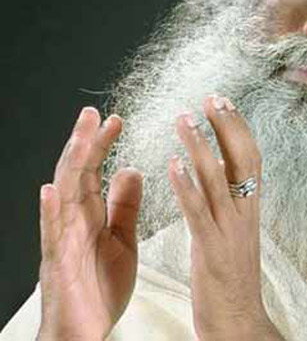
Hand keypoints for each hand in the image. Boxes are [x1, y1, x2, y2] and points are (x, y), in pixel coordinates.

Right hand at [37, 107, 142, 340]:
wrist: (87, 332)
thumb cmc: (101, 288)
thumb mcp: (122, 239)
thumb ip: (125, 206)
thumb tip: (130, 169)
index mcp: (91, 216)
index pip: (94, 171)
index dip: (103, 145)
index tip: (116, 120)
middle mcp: (73, 222)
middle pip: (76, 175)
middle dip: (84, 143)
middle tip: (93, 113)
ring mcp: (62, 241)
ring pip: (63, 196)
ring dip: (70, 165)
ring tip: (80, 137)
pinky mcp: (58, 264)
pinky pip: (52, 235)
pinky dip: (50, 212)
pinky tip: (51, 191)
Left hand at [168, 95, 282, 340]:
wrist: (240, 320)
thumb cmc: (234, 277)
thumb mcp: (237, 232)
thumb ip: (231, 201)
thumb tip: (223, 171)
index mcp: (250, 208)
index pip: (251, 158)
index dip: (238, 127)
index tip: (223, 102)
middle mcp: (245, 213)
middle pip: (243, 160)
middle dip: (227, 125)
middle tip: (210, 98)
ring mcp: (230, 230)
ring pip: (219, 179)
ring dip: (200, 146)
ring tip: (183, 119)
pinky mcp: (211, 249)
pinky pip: (199, 212)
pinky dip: (187, 186)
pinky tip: (172, 165)